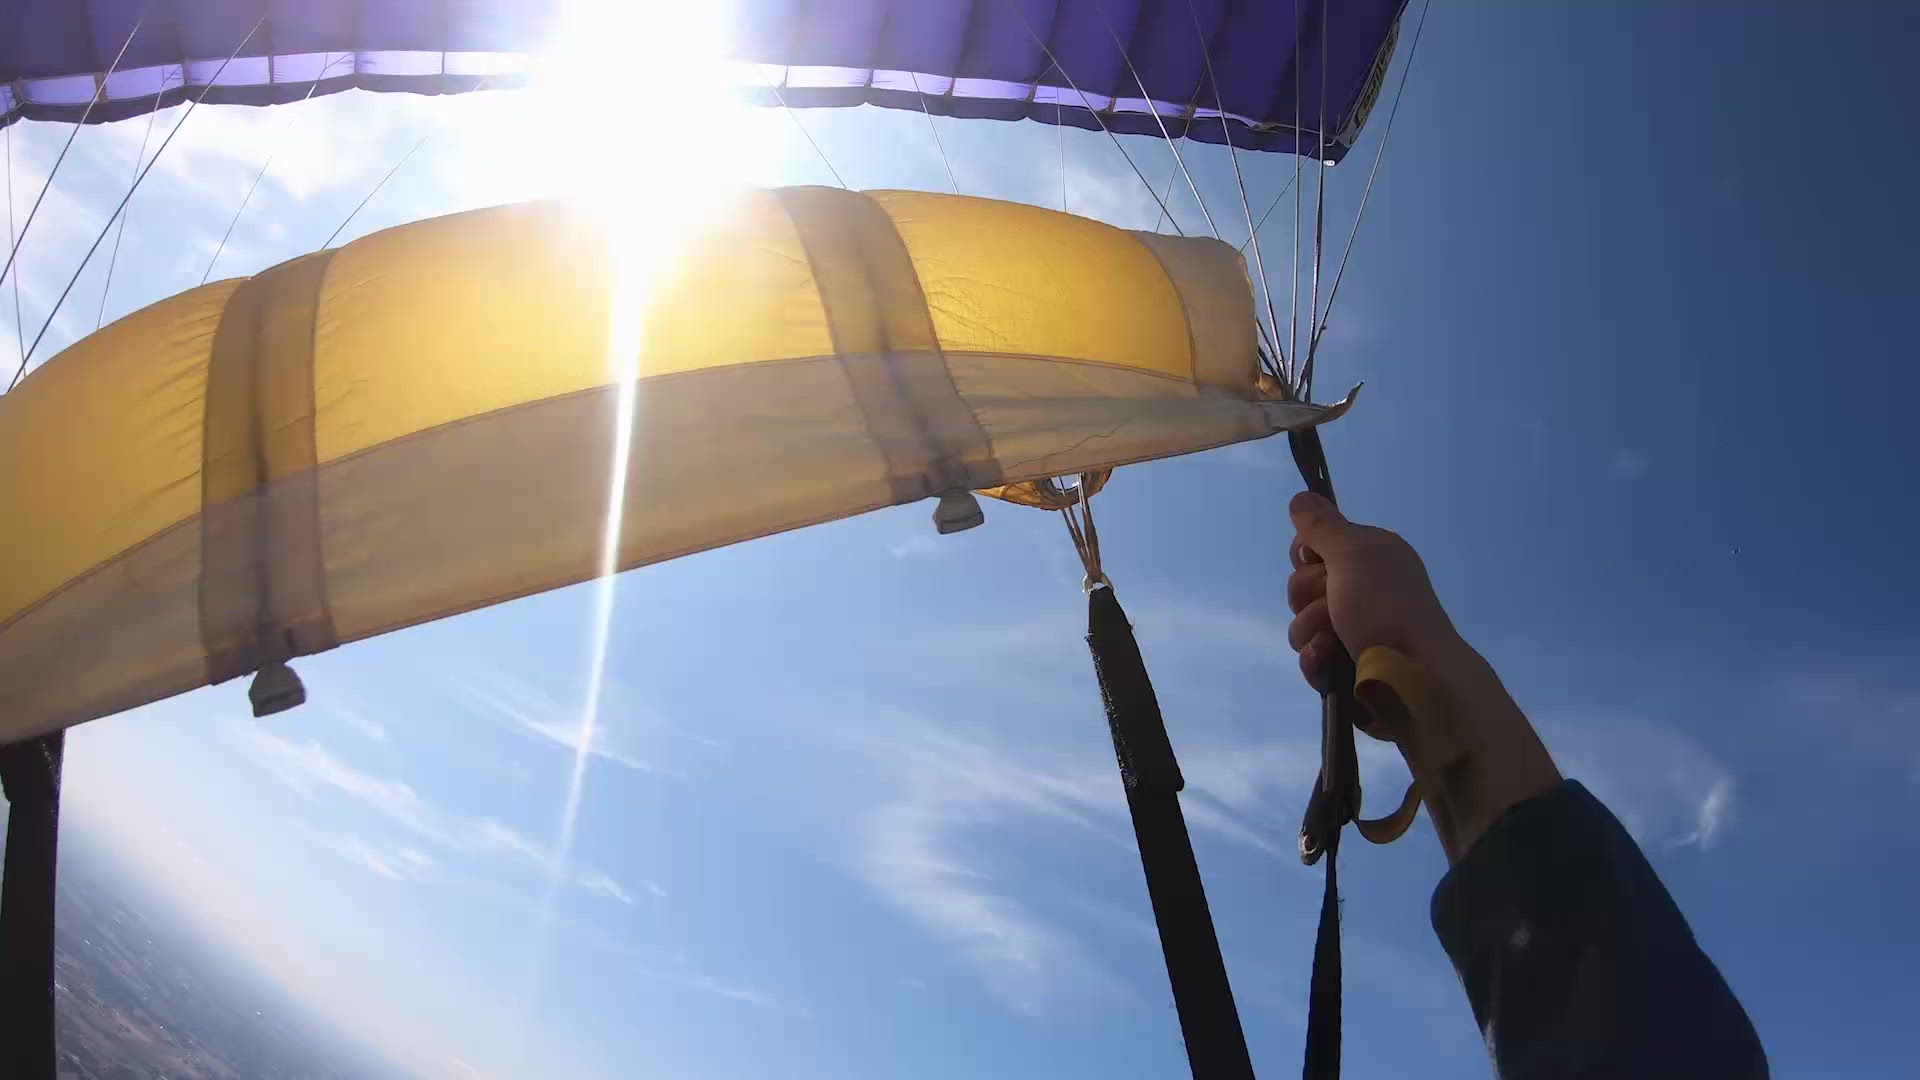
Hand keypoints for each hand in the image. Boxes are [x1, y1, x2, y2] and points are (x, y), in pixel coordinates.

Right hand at [1286, 491, 1464, 707]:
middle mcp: (1361, 590)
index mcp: (1370, 557)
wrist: (1417, 678)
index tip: (1314, 560)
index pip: (1315, 545)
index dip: (1306, 554)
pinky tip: (1329, 660)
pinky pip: (1309, 658)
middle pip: (1301, 585)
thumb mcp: (1354, 553)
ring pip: (1301, 624)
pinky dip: (1315, 659)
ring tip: (1334, 639)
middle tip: (1333, 603)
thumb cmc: (1387, 607)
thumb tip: (1301, 497)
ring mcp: (1352, 630)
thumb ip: (1323, 525)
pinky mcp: (1345, 667)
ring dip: (1310, 629)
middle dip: (1307, 595)